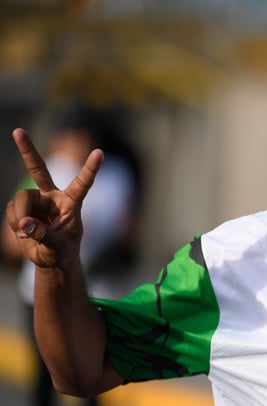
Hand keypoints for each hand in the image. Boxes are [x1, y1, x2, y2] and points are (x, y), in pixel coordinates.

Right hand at [6, 128, 102, 268]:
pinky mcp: (22, 207)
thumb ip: (44, 235)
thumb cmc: (62, 251)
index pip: (82, 183)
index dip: (91, 169)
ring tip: (27, 233)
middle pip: (38, 169)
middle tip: (17, 131)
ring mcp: (36, 200)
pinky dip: (15, 223)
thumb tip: (25, 223)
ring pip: (21, 198)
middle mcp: (53, 196)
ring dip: (21, 217)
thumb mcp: (59, 248)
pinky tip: (23, 231)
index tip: (100, 153)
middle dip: (27, 150)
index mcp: (71, 202)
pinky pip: (12, 210)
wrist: (50, 258)